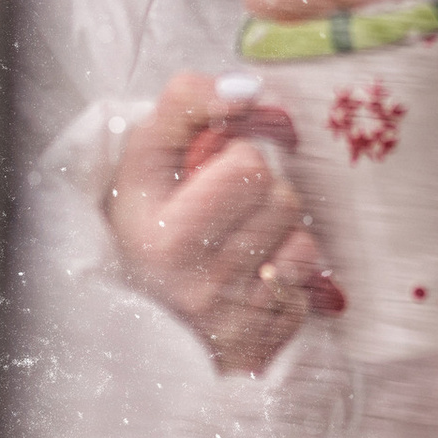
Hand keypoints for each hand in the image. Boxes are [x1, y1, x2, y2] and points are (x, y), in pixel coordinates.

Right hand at [109, 75, 332, 374]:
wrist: (130, 316)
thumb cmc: (142, 221)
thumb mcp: (143, 155)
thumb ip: (188, 102)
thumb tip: (247, 89)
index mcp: (164, 238)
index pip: (250, 167)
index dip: (238, 157)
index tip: (211, 172)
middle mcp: (200, 288)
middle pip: (284, 200)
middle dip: (263, 193)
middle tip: (227, 207)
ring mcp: (235, 323)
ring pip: (304, 243)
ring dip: (279, 234)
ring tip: (238, 242)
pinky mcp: (263, 348)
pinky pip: (307, 290)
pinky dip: (284, 277)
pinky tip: (249, 279)